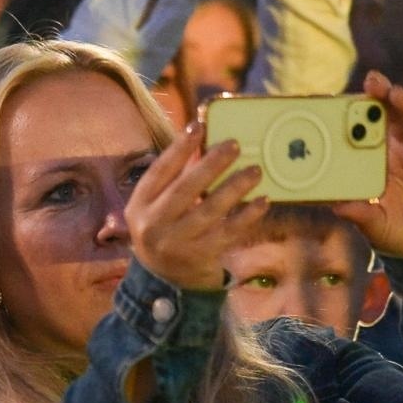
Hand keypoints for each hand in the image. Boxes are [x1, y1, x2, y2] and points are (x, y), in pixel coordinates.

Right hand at [127, 122, 269, 289]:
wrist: (165, 276)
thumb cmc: (165, 226)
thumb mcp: (156, 204)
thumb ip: (174, 177)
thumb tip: (203, 138)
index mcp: (139, 205)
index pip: (159, 172)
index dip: (178, 149)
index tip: (198, 127)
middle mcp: (153, 225)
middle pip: (184, 190)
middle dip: (210, 165)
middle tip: (234, 145)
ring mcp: (176, 243)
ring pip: (209, 211)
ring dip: (234, 188)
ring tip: (255, 171)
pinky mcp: (200, 257)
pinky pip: (228, 233)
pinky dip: (247, 216)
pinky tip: (262, 201)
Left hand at [333, 71, 402, 258]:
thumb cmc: (397, 233)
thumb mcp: (375, 227)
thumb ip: (360, 215)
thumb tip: (337, 208)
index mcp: (379, 167)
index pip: (366, 137)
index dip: (356, 119)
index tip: (340, 99)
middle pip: (391, 123)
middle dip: (381, 101)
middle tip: (371, 81)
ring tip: (396, 92)